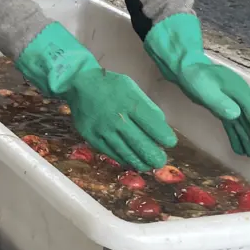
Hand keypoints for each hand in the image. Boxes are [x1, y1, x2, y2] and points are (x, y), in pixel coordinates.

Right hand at [17, 22, 176, 172]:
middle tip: (160, 161)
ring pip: (126, 152)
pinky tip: (130, 161)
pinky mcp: (92, 137)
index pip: (154, 126)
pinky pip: (110, 152)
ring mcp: (103, 130)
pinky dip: (123, 159)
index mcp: (131, 103)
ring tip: (147, 166)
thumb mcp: (133, 89)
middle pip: (141, 143)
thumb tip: (160, 127)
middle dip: (154, 156)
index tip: (169, 143)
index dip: (165, 138)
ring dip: (140, 162)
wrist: (79, 84)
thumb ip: (147, 107)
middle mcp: (118, 118)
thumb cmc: (111, 86)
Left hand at [145, 14, 249, 159]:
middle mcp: (239, 97)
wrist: (184, 66)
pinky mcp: (224, 106)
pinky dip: (238, 136)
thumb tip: (236, 114)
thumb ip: (218, 100)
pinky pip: (234, 124)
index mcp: (238, 91)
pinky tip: (240, 148)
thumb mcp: (202, 86)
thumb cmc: (193, 75)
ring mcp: (233, 102)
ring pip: (245, 124)